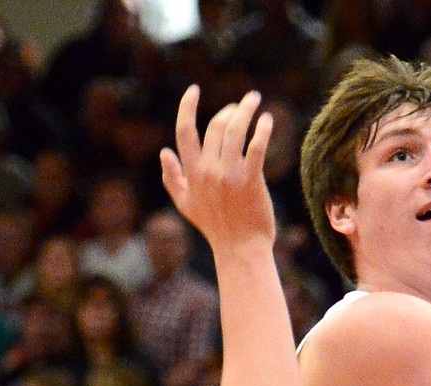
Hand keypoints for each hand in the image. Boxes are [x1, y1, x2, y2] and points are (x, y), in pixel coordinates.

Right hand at [161, 85, 275, 250]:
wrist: (241, 251)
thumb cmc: (215, 229)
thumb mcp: (185, 205)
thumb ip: (172, 178)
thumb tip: (164, 152)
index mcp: (192, 173)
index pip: (185, 131)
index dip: (187, 107)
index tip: (194, 90)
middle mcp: (209, 171)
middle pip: (215, 126)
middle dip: (228, 110)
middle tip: (240, 105)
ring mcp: (230, 175)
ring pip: (235, 131)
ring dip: (245, 110)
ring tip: (253, 100)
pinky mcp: (251, 181)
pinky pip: (256, 148)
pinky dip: (261, 130)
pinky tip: (267, 119)